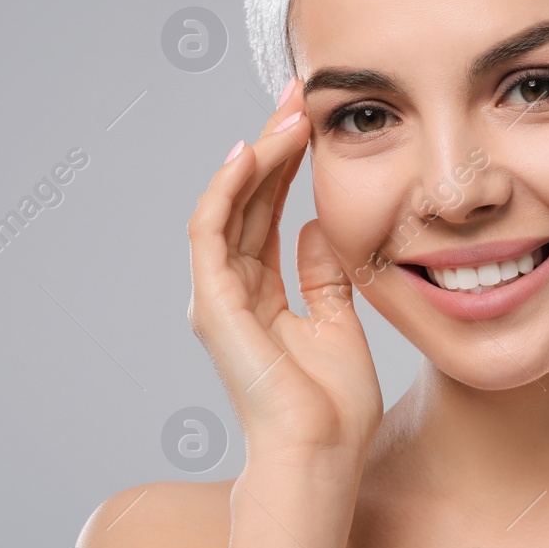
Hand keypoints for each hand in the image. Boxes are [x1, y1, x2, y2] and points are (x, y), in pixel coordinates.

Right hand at [186, 78, 383, 465]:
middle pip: (245, 199)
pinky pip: (211, 232)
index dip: (285, 162)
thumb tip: (319, 229)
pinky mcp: (212, 304)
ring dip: (255, 155)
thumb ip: (323, 276)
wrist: (320, 454)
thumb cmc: (332, 407)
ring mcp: (216, 296)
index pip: (265, 211)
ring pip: (227, 205)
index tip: (311, 118)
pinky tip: (252, 154)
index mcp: (258, 295)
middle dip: (271, 142)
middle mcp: (230, 290)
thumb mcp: (337, 322)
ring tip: (286, 113)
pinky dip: (227, 190)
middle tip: (297, 93)